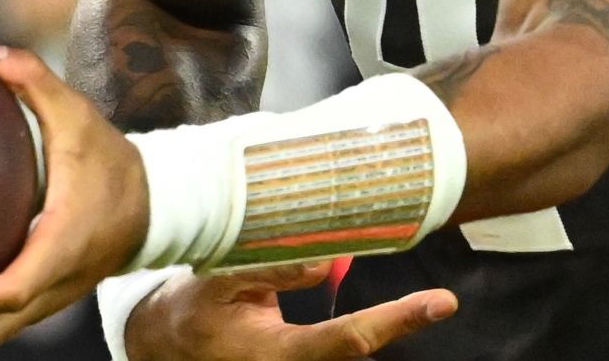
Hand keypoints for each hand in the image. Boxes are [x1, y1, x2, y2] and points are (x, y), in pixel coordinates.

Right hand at [125, 263, 455, 360]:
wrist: (167, 344)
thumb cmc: (194, 309)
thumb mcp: (222, 280)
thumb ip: (274, 268)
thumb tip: (330, 257)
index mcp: (277, 354)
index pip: (349, 338)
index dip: (397, 320)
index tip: (441, 303)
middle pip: (360, 350)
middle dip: (398, 324)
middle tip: (435, 302)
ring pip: (352, 350)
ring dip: (382, 327)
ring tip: (416, 306)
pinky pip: (340, 349)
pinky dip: (362, 332)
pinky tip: (386, 317)